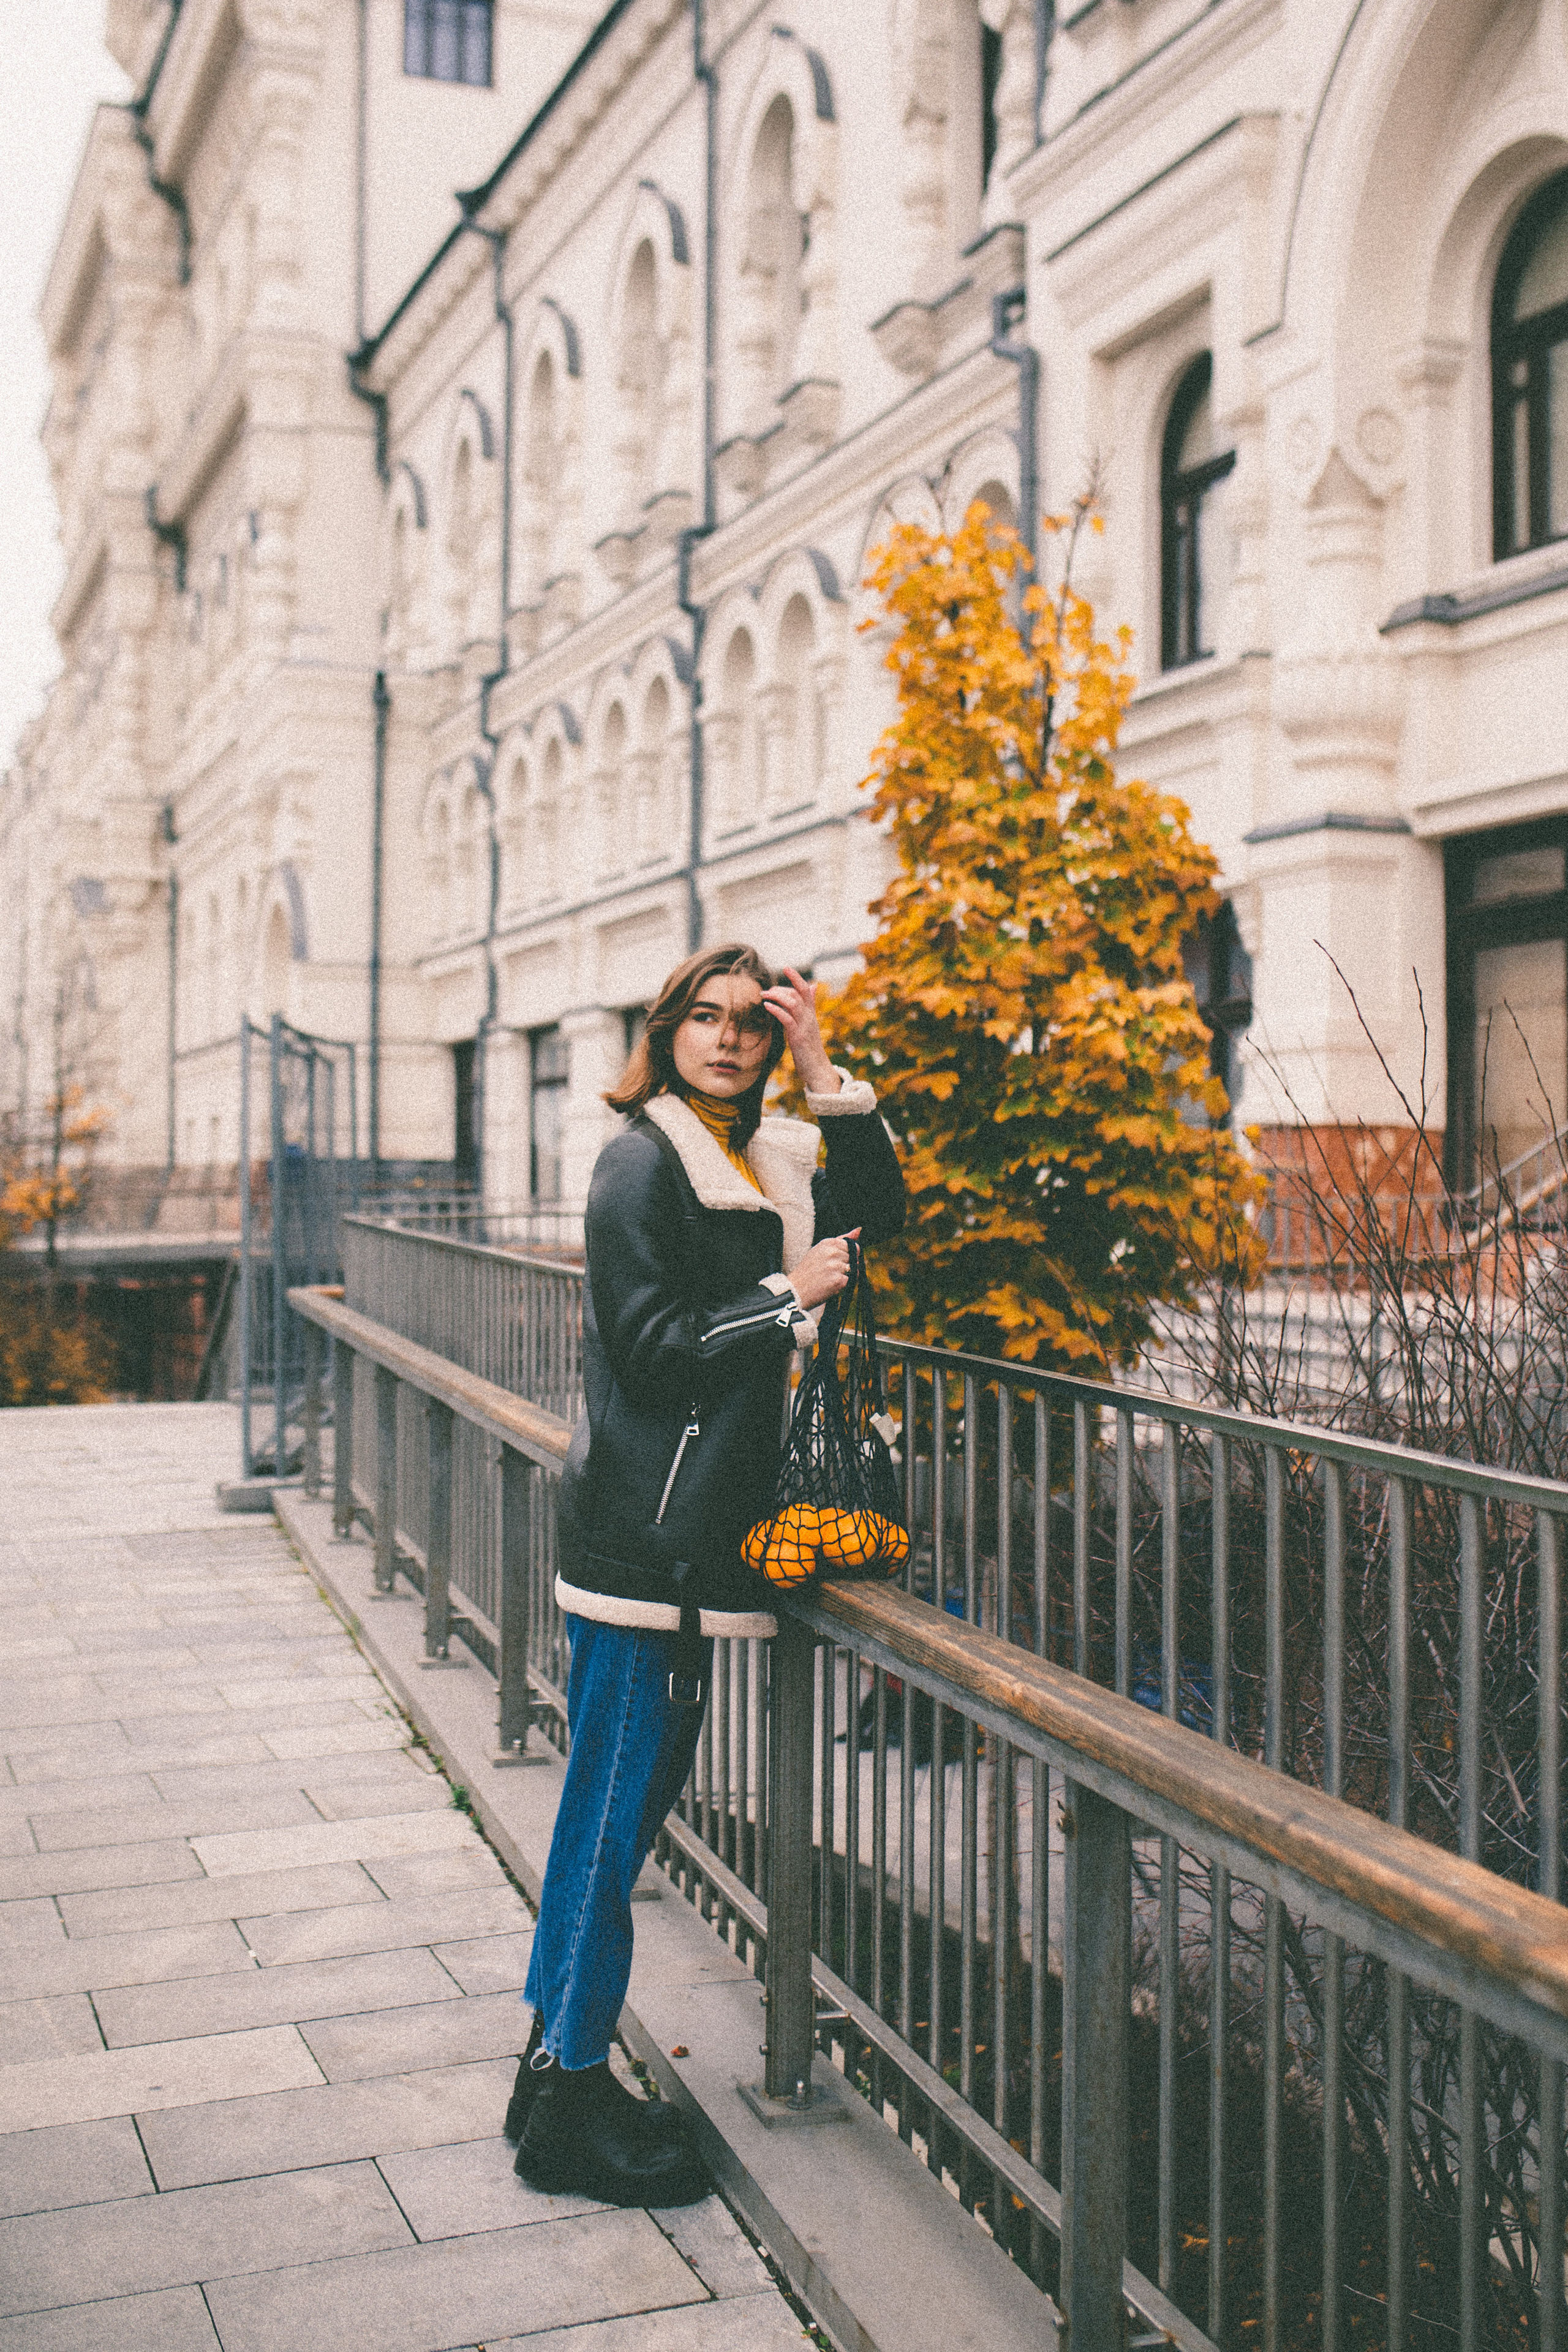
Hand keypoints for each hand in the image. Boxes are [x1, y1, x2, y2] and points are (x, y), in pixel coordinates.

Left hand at [761, 967, 838, 1095]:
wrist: (818, 1070)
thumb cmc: (810, 1049)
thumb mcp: (809, 1026)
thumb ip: (808, 1008)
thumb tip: (813, 987)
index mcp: (811, 1014)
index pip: (806, 990)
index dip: (797, 977)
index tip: (785, 968)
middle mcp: (810, 1018)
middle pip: (799, 993)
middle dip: (782, 986)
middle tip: (766, 990)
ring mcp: (805, 1027)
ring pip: (793, 1003)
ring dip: (777, 996)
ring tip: (764, 995)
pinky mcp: (798, 1037)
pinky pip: (787, 1019)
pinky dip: (777, 1010)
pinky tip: (767, 1006)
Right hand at [791, 1228, 859, 1309]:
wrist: (795, 1290)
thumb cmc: (808, 1270)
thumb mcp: (821, 1250)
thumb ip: (841, 1240)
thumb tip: (859, 1230)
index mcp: (828, 1243)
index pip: (851, 1246)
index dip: (846, 1255)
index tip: (834, 1261)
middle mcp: (832, 1252)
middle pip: (854, 1257)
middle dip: (846, 1265)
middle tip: (829, 1272)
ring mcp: (836, 1266)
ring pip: (854, 1269)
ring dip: (845, 1276)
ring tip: (829, 1278)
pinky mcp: (839, 1280)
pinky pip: (851, 1281)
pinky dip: (843, 1285)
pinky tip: (830, 1285)